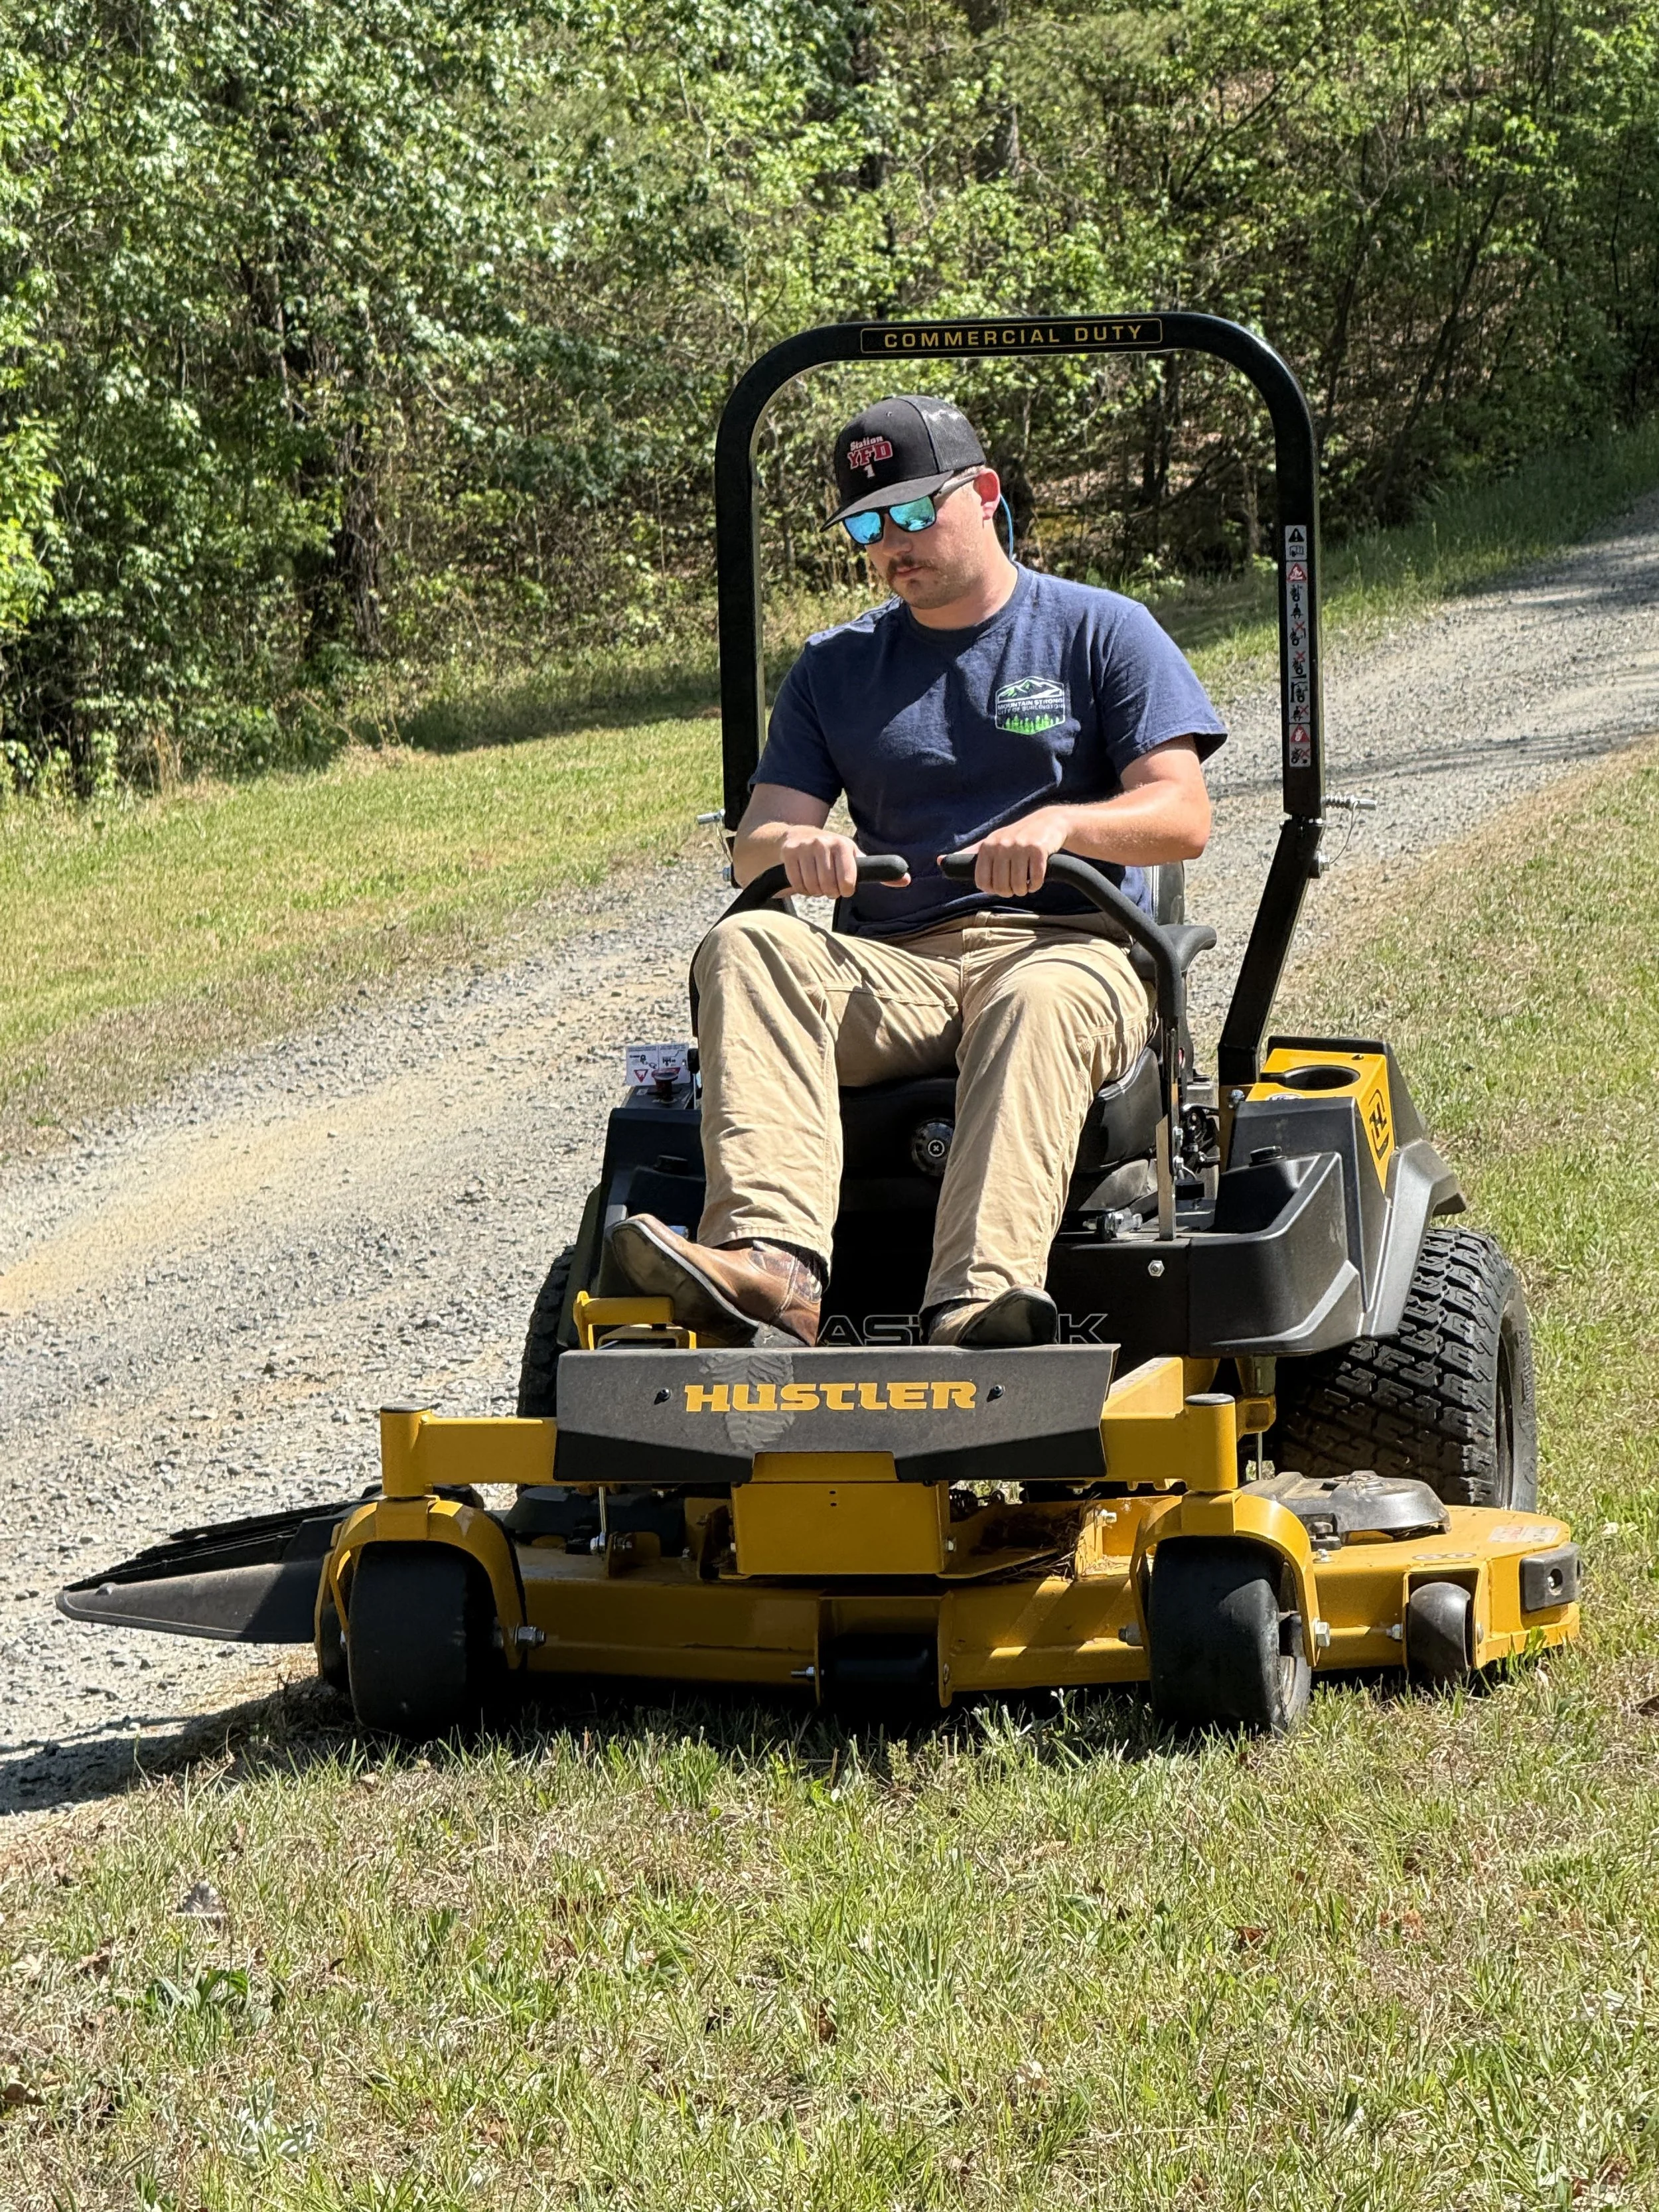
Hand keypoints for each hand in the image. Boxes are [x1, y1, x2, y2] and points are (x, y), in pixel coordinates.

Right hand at [776, 826, 868, 898]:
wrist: (799, 835)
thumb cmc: (833, 852)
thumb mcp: (854, 857)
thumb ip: (877, 870)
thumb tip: (906, 879)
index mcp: (843, 845)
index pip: (847, 881)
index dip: (845, 890)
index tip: (844, 888)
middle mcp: (824, 843)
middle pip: (828, 886)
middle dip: (829, 892)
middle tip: (829, 887)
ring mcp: (805, 846)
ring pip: (812, 886)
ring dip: (815, 891)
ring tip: (817, 883)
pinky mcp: (789, 852)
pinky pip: (797, 883)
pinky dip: (801, 889)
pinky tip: (805, 881)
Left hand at [956, 807, 1072, 896]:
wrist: (1048, 822)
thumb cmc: (1016, 837)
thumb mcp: (991, 842)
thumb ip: (969, 854)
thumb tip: (939, 860)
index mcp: (987, 846)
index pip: (982, 882)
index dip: (992, 890)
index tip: (1000, 886)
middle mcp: (1001, 845)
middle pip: (1000, 887)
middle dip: (1009, 891)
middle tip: (1016, 886)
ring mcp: (1020, 846)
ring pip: (1018, 885)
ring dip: (1023, 890)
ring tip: (1026, 883)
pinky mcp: (1038, 849)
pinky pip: (1035, 879)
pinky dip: (1036, 884)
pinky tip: (1037, 878)